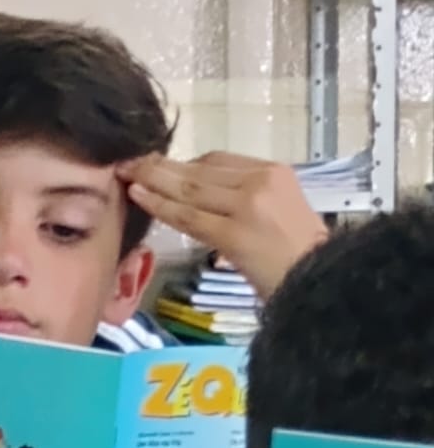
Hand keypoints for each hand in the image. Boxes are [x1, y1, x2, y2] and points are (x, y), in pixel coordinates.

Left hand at [117, 152, 328, 299]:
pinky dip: (161, 205)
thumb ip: (244, 203)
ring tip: (126, 174)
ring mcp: (248, 205)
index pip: (218, 161)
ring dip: (154, 180)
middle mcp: (261, 182)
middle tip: (131, 161)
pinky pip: (189, 216)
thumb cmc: (301, 262)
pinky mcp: (234, 232)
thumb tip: (203, 202)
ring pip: (190, 189)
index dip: (184, 164)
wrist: (321, 286)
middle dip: (161, 166)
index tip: (159, 168)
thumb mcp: (279, 216)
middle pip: (201, 170)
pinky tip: (139, 196)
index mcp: (274, 173)